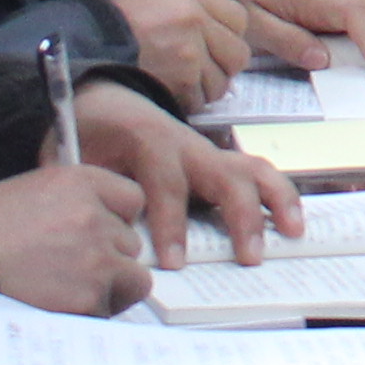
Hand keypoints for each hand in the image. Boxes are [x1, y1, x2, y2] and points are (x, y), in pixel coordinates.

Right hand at [0, 158, 153, 311]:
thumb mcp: (23, 195)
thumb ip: (66, 203)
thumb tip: (90, 220)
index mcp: (76, 183)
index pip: (131, 199)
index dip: (118, 220)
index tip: (104, 233)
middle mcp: (93, 216)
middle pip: (130, 242)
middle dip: (109, 258)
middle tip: (73, 271)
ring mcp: (95, 259)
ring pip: (131, 278)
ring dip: (108, 289)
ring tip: (68, 295)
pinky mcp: (88, 298)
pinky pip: (109, 311)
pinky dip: (91, 315)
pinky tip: (59, 311)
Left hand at [75, 84, 302, 266]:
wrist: (105, 100)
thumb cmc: (89, 133)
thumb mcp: (72, 159)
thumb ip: (85, 194)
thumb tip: (97, 239)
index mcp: (148, 141)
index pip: (166, 184)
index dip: (171, 224)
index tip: (175, 263)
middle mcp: (187, 144)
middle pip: (226, 174)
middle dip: (241, 216)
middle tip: (248, 257)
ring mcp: (209, 151)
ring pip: (253, 168)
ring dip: (276, 199)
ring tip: (291, 233)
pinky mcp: (220, 160)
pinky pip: (257, 172)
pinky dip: (280, 195)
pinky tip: (292, 223)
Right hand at [111, 0, 253, 104]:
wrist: (83, 47)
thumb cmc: (118, 25)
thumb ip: (195, 9)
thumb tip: (224, 37)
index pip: (239, 20)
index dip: (229, 37)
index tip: (215, 46)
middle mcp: (193, 18)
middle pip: (237, 54)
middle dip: (222, 67)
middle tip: (201, 71)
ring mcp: (189, 50)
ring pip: (221, 83)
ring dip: (204, 89)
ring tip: (180, 83)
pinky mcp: (180, 80)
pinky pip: (200, 101)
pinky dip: (187, 103)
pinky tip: (168, 92)